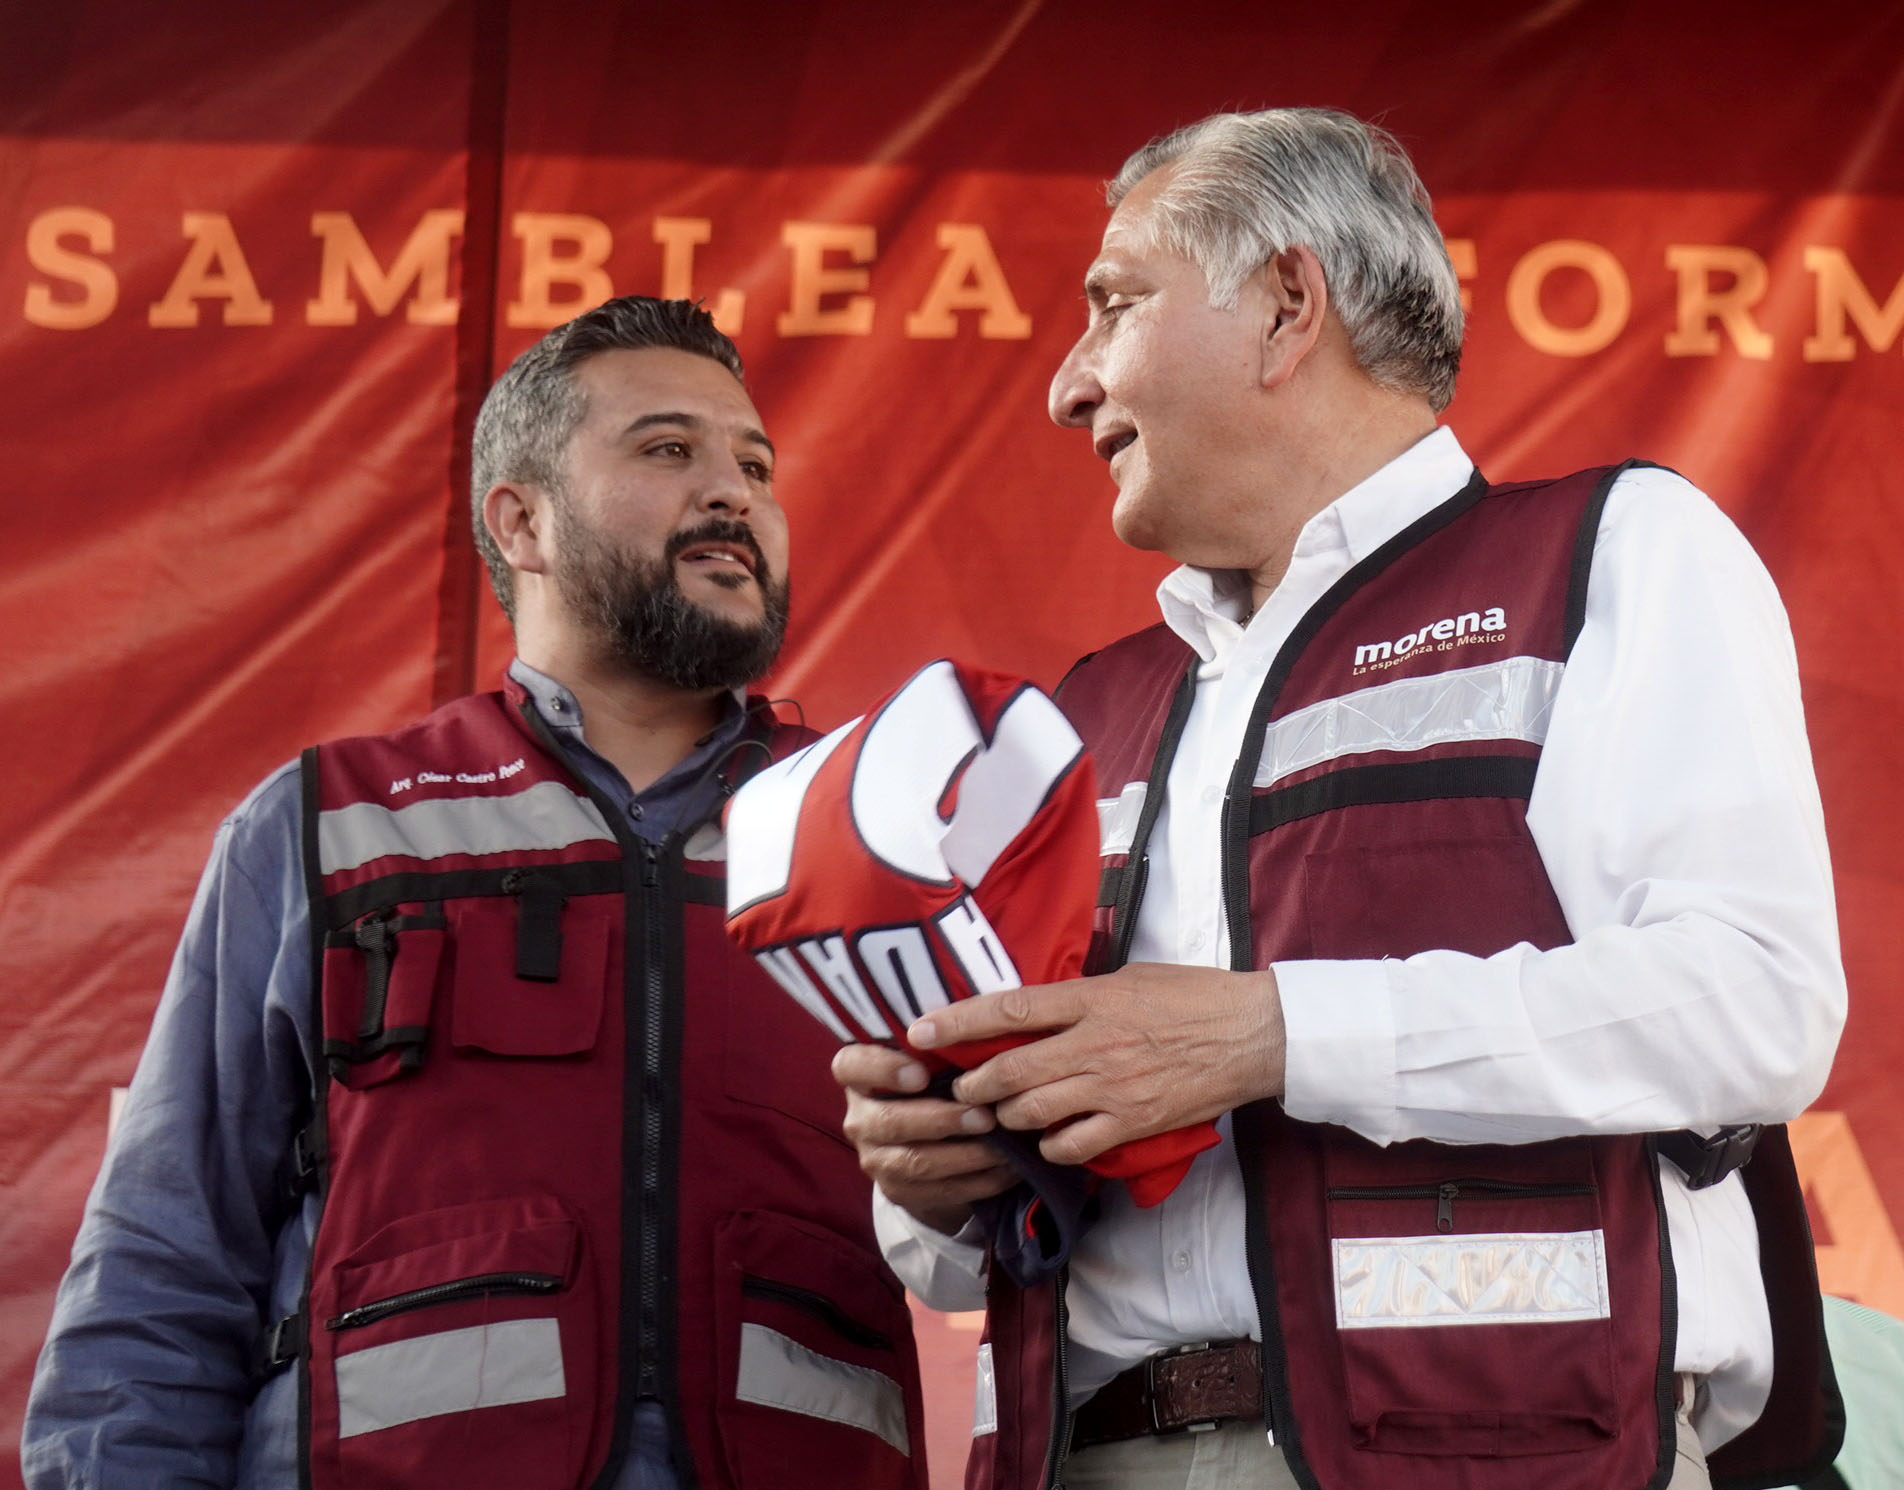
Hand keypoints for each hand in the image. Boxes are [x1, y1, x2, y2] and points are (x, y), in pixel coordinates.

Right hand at [833, 1044, 1016, 1235]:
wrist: (928, 1142)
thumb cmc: (936, 1081)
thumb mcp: (929, 1058)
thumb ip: (940, 1046)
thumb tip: (978, 1028)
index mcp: (858, 1075)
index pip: (851, 1066)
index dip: (882, 1069)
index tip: (921, 1073)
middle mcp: (859, 1118)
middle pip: (890, 1122)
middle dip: (942, 1120)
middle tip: (985, 1115)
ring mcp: (875, 1159)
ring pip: (917, 1161)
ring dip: (965, 1155)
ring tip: (1003, 1146)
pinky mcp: (898, 1191)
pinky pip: (940, 1190)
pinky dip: (979, 1181)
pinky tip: (1008, 1169)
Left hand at [908, 963, 1285, 1167]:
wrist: (1252, 1033)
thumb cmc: (1193, 996)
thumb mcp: (1129, 977)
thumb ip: (1079, 994)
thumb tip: (1033, 1006)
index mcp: (1090, 999)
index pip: (1009, 1010)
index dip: (957, 1021)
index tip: (920, 1030)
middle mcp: (1093, 1043)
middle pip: (1009, 1071)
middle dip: (974, 1085)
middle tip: (962, 1089)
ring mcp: (1112, 1087)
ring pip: (1031, 1112)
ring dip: (1007, 1117)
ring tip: (1002, 1115)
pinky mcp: (1133, 1122)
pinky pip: (1071, 1145)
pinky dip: (1051, 1146)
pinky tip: (1050, 1138)